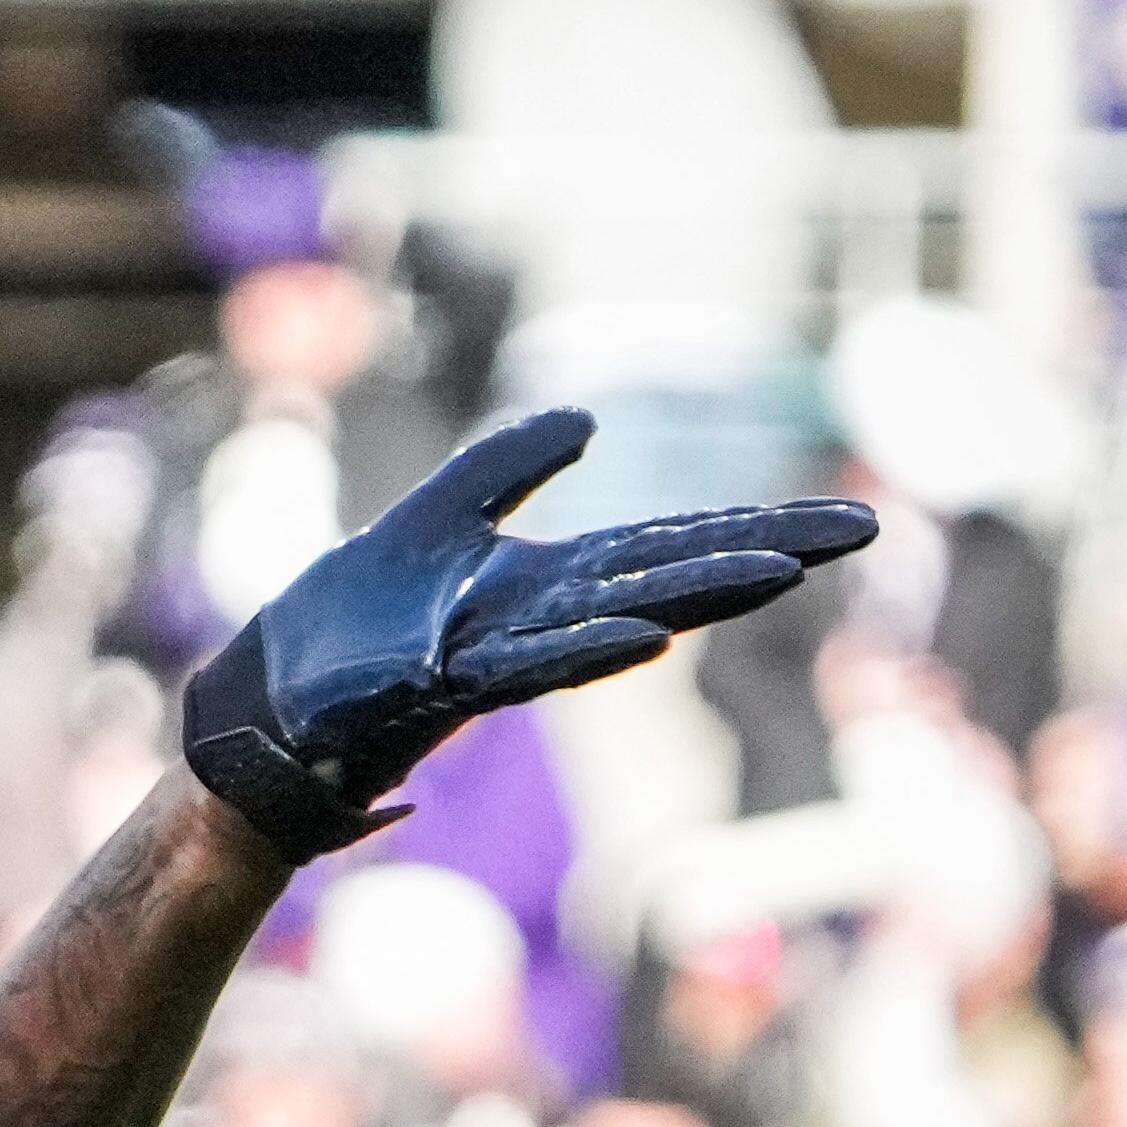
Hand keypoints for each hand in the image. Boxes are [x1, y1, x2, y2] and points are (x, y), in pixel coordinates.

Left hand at [181, 408, 875, 861]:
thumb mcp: (429, 523)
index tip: (841, 519)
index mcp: (547, 581)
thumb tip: (587, 418)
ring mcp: (499, 656)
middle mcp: (541, 620)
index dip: (751, 527)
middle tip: (857, 532)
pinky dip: (586, 649)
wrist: (270, 707)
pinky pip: (528, 665)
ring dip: (695, 596)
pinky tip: (645, 635)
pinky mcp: (444, 685)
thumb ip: (502, 470)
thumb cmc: (347, 626)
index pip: (668, 545)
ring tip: (777, 572)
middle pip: (668, 576)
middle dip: (760, 551)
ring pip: (616, 618)